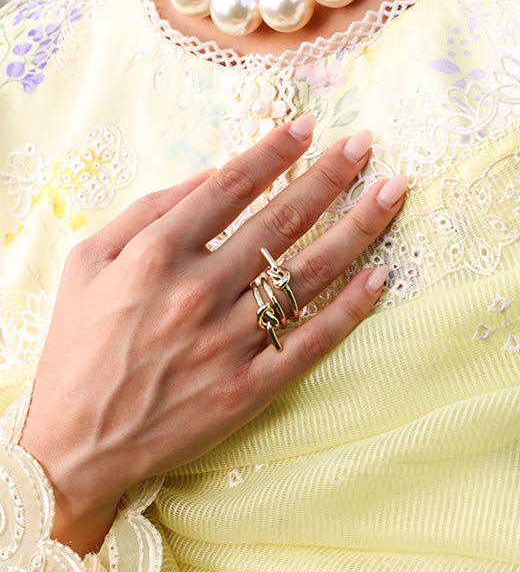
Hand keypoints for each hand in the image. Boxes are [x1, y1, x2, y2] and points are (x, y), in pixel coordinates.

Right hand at [19, 116, 405, 554]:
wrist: (73, 445)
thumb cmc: (78, 345)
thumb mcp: (89, 260)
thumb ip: (148, 210)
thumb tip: (211, 173)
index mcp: (157, 254)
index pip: (231, 186)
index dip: (275, 150)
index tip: (311, 126)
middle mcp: (199, 291)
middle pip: (282, 220)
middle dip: (330, 175)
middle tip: (366, 143)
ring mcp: (228, 342)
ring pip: (309, 273)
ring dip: (358, 227)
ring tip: (394, 192)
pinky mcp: (248, 388)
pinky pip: (312, 341)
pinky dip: (350, 308)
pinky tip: (381, 276)